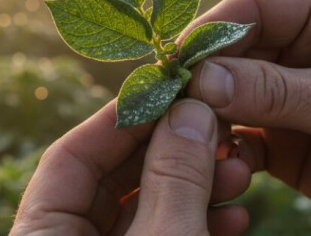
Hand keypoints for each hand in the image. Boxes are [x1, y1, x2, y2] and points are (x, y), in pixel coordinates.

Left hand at [12, 99, 249, 234]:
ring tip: (240, 170)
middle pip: (114, 180)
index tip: (172, 89)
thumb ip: (174, 178)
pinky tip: (235, 216)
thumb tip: (189, 110)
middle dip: (174, 152)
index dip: (123, 117)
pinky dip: (199, 225)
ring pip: (147, 210)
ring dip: (196, 188)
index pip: (71, 157)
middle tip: (218, 127)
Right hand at [185, 0, 310, 234]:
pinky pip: (238, 133)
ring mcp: (290, 90)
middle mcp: (302, 43)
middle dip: (201, 80)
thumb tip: (198, 81)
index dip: (209, 33)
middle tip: (169, 106)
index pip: (251, 8)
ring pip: (226, 94)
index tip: (173, 63)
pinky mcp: (283, 134)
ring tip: (191, 140)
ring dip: (208, 118)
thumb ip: (273, 91)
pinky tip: (227, 164)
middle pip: (230, 52)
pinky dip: (226, 148)